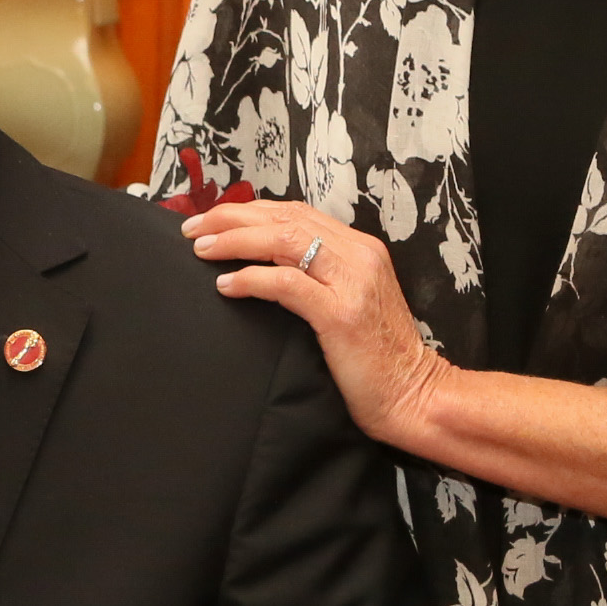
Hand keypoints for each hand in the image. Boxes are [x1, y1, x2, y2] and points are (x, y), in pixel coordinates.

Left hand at [184, 198, 443, 448]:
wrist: (413, 395)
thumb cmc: (376, 359)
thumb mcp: (349, 302)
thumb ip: (319, 277)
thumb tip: (265, 265)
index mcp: (361, 249)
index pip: (297, 213)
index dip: (251, 211)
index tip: (214, 219)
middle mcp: (359, 255)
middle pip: (285, 219)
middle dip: (232, 219)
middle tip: (193, 229)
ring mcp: (352, 282)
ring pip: (283, 241)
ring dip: (235, 241)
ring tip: (201, 249)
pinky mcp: (341, 313)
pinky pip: (286, 283)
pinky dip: (251, 279)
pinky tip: (226, 285)